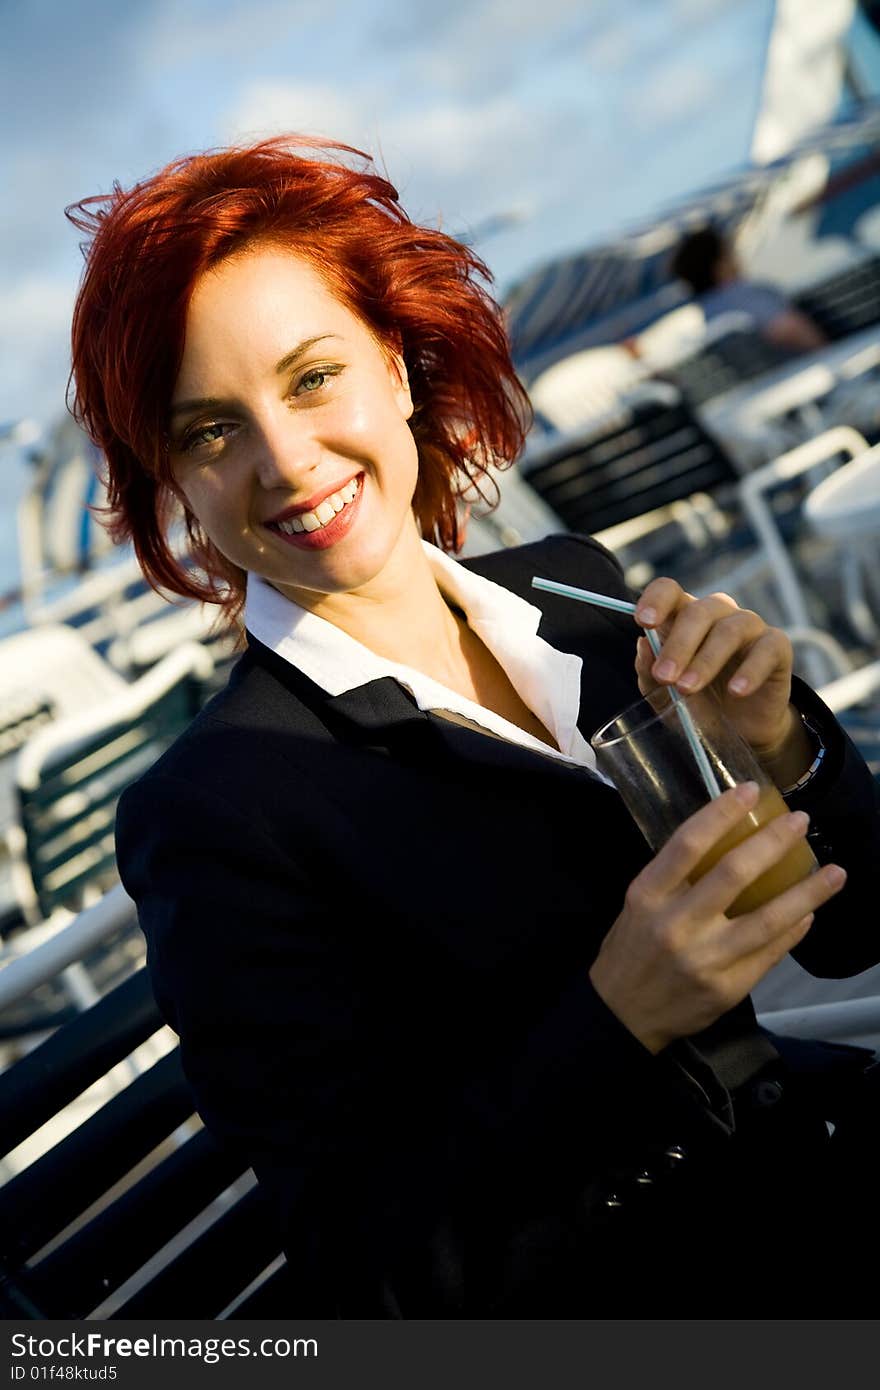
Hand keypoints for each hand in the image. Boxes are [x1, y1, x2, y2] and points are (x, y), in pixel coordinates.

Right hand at [588, 783, 846, 1053]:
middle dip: (773, 843)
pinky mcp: (727, 988)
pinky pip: (770, 953)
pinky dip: (794, 929)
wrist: (622, 1014)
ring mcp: (704, 959)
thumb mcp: (638, 905)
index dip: (722, 813)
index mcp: (648, 895)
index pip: (688, 844)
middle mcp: (676, 925)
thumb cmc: (631, 948)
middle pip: (734, 874)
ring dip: (807, 893)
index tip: (752, 790)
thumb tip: (726, 840)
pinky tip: (809, 913)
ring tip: (835, 873)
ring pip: (767, 919)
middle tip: (801, 821)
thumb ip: (674, 878)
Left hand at [634, 578, 794, 758]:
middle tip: (664, 677)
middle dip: (678, 646)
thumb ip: (649, 672)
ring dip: (706, 660)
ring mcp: (749, 627)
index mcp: (683, 618)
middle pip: (698, 612)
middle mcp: (717, 614)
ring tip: (687, 689)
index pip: (669, 591)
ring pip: (729, 630)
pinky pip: (767, 649)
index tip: (644, 621)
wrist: (739, 731)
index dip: (656, 600)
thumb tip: (644, 646)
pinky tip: (736, 691)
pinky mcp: (777, 647)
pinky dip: (750, 670)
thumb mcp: (664, 696)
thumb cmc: (697, 705)